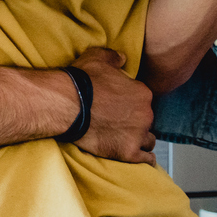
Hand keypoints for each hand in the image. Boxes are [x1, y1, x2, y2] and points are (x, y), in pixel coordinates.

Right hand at [69, 48, 156, 163]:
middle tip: (119, 122)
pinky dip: (144, 158)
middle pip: (146, 120)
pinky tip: (140, 157)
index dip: (131, 103)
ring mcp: (138, 134)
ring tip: (127, 139)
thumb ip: (114, 57)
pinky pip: (146, 159)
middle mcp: (145, 114)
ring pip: (148, 140)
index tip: (120, 106)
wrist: (67, 105)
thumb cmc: (81, 81)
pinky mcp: (128, 152)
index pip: (144, 100)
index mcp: (142, 93)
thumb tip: (123, 59)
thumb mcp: (97, 58)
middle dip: (136, 121)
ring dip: (140, 139)